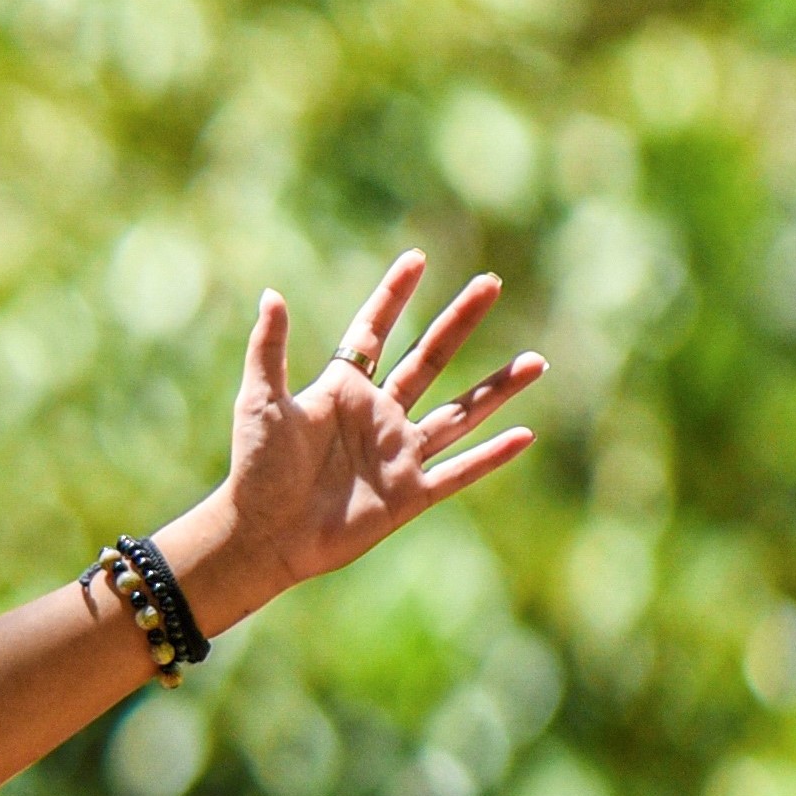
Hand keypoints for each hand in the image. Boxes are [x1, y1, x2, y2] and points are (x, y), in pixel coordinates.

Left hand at [207, 252, 544, 607]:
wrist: (263, 536)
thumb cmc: (256, 470)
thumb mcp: (260, 402)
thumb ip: (268, 350)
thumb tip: (271, 295)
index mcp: (343, 390)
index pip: (373, 333)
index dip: (393, 296)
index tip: (416, 259)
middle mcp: (378, 416)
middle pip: (429, 359)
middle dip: (459, 321)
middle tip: (491, 282)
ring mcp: (397, 454)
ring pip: (460, 413)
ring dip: (498, 387)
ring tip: (538, 361)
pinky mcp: (409, 494)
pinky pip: (459, 471)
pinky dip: (491, 456)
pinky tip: (525, 435)